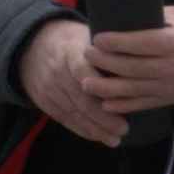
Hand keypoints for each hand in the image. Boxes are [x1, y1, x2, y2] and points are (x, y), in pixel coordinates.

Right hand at [16, 18, 129, 147]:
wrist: (34, 44)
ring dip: (95, 129)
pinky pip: (64, 118)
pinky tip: (99, 137)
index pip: (85, 71)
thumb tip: (139, 61)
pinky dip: (82, 129)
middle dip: (103, 117)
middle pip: (80, 98)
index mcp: (70, 50)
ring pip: (73, 112)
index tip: (124, 102)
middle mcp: (57, 70)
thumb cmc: (73, 40)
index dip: (102, 89)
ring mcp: (48, 87)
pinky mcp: (43, 100)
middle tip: (124, 129)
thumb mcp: (87, 34)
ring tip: (115, 139)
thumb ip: (107, 49)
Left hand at [86, 8, 173, 115]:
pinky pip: (141, 104)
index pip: (140, 43)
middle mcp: (170, 67)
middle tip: (87, 55)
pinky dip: (122, 105)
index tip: (97, 38)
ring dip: (106, 88)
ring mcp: (168, 86)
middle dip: (105, 62)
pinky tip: (104, 103)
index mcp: (173, 43)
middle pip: (131, 67)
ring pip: (132, 89)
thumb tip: (124, 15)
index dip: (117, 42)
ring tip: (86, 83)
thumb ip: (154, 17)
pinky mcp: (167, 99)